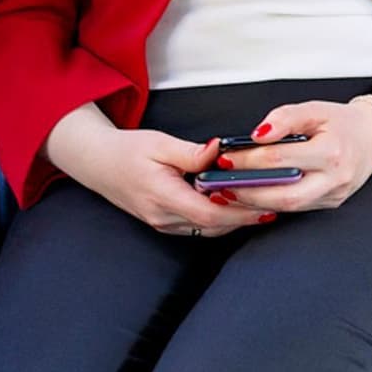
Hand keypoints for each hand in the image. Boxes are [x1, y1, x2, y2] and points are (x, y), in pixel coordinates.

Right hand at [47, 103, 259, 235]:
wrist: (97, 164)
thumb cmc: (125, 152)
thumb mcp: (159, 143)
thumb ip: (192, 152)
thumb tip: (219, 151)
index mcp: (161, 196)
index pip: (208, 212)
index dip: (239, 211)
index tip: (263, 204)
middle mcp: (163, 217)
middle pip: (213, 224)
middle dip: (245, 216)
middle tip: (274, 201)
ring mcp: (163, 223)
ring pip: (209, 228)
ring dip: (235, 218)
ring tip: (263, 203)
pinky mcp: (166, 223)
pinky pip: (200, 226)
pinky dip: (221, 217)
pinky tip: (237, 204)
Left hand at [211, 90, 371, 216]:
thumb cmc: (342, 122)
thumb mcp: (315, 109)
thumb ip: (285, 118)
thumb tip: (257, 135)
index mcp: (331, 151)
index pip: (280, 159)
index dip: (248, 160)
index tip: (226, 158)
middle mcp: (334, 178)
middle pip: (283, 194)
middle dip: (247, 192)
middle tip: (220, 185)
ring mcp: (333, 195)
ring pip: (288, 207)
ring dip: (255, 202)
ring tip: (228, 193)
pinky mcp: (330, 204)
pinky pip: (295, 208)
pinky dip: (271, 203)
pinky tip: (251, 197)